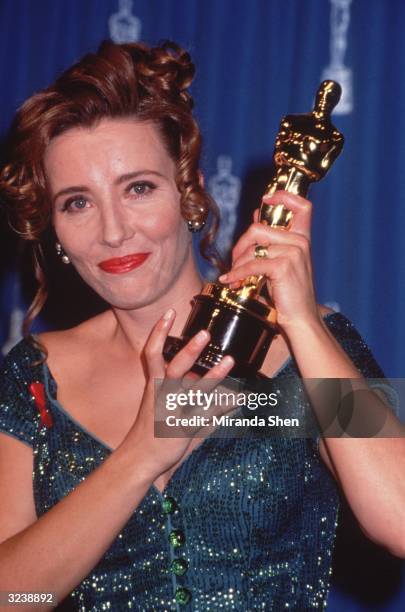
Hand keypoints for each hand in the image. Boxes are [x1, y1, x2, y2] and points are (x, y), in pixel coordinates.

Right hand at [121, 308, 234, 481]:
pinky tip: (244, 398)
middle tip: (204, 333)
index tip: (169, 313)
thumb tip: (202, 371)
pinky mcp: (184, 427)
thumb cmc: (150, 426)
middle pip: (174, 367)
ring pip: (195, 390)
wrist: (139, 456)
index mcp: (155, 384)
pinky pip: (208, 414)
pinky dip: (227, 405)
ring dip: (214, 375)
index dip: (159, 332)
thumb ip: (177, 383)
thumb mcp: (161, 400)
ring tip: (230, 360)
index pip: (153, 353)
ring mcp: (174, 411)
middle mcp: (163, 394)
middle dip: (189, 350)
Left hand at [219, 191, 319, 331]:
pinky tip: (231, 281)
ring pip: (252, 247)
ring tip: (234, 276)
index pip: (302, 205)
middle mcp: (300, 242)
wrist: (301, 317)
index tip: (265, 200)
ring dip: (237, 263)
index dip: (283, 196)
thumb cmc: (291, 292)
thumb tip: (255, 214)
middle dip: (240, 245)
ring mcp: (293, 252)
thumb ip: (271, 238)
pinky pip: (252, 264)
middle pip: (258, 228)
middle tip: (234, 260)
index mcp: (302, 238)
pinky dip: (237, 274)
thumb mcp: (282, 260)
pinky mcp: (283, 266)